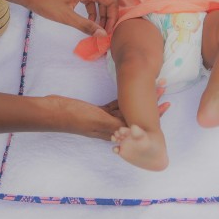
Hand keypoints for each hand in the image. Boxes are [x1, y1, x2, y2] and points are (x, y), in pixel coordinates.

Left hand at [27, 0, 117, 35]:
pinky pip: (90, 0)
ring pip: (99, 0)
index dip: (113, 16)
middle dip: (109, 16)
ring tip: (98, 29)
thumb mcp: (66, 17)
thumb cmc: (45, 2)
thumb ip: (86, 25)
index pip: (111, 0)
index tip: (108, 30)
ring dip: (101, 14)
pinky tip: (88, 21)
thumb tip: (102, 34)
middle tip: (105, 31)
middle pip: (107, 0)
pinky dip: (93, 11)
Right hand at [44, 87, 169, 140]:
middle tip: (163, 89)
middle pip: (136, 116)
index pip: (138, 125)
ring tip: (152, 86)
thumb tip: (136, 130)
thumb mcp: (96, 120)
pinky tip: (132, 90)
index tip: (167, 104)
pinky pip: (115, 105)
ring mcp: (104, 119)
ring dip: (139, 98)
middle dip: (150, 104)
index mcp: (113, 132)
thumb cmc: (73, 116)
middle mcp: (111, 127)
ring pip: (127, 109)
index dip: (154, 115)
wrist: (52, 112)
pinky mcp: (97, 111)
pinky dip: (124, 98)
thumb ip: (115, 125)